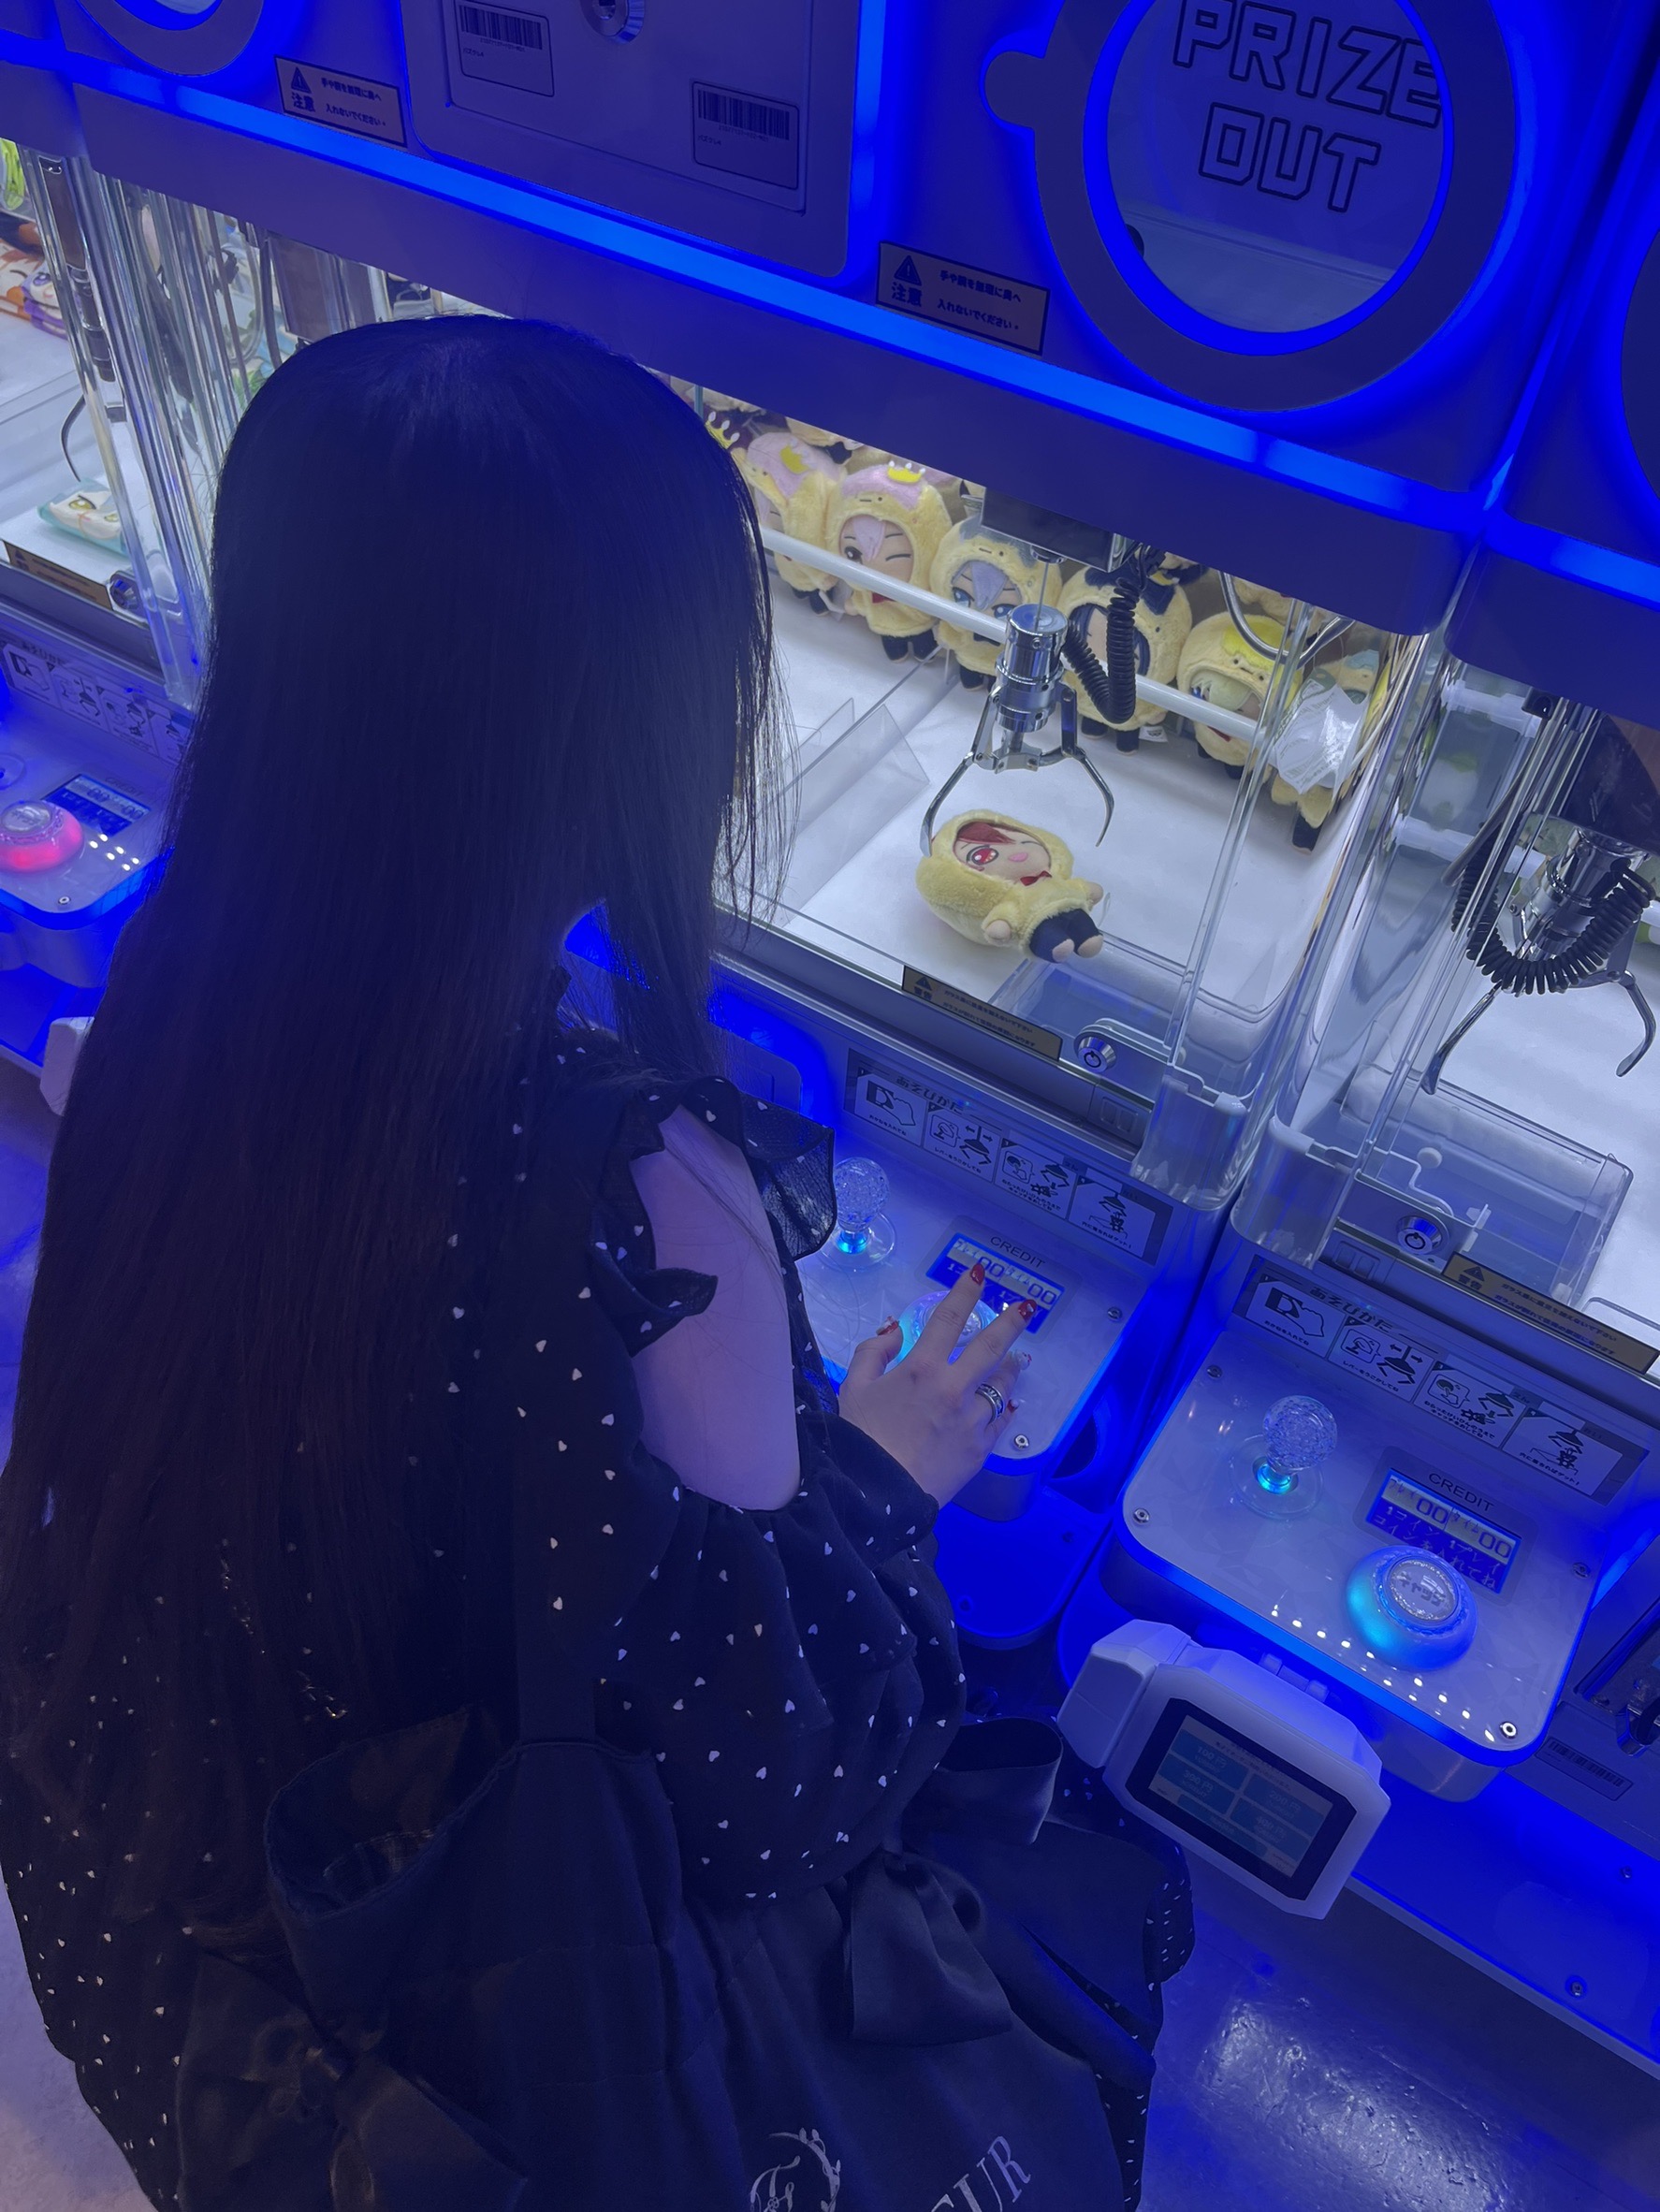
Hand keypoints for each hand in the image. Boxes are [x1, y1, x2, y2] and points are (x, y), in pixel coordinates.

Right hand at [837, 1262, 1031, 1505]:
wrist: (877, 1495)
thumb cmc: (861, 1438)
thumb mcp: (853, 1387)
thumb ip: (873, 1352)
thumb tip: (894, 1331)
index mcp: (922, 1368)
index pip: (949, 1318)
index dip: (965, 1291)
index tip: (979, 1273)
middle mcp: (954, 1388)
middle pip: (992, 1346)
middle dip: (1011, 1323)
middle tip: (1027, 1309)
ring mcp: (972, 1419)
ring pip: (1002, 1385)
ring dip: (1011, 1367)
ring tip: (1017, 1359)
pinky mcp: (980, 1448)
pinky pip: (1001, 1421)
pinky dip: (1006, 1408)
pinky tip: (1010, 1402)